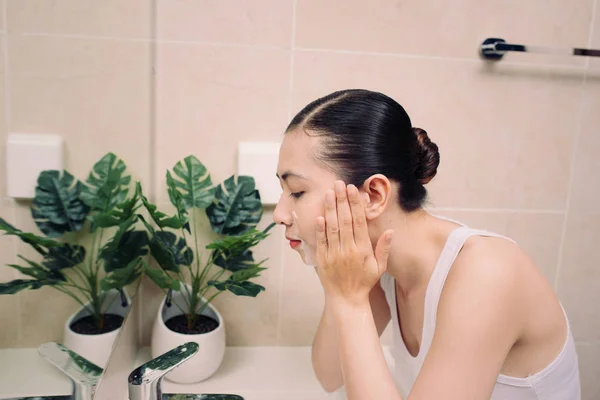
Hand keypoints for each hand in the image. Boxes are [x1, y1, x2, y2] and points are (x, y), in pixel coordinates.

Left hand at [315, 180, 393, 305]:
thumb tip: (390, 231)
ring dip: (330, 209)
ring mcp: (334, 254)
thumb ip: (383, 248)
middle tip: (339, 184)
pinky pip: (321, 241)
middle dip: (342, 200)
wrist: (347, 299)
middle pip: (345, 220)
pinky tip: (320, 216)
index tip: (353, 190)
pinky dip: (320, 228)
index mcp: (362, 250)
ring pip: (332, 227)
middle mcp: (348, 250)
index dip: (356, 204)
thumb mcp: (379, 267)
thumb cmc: (364, 282)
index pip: (359, 222)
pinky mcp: (322, 259)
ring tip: (329, 193)